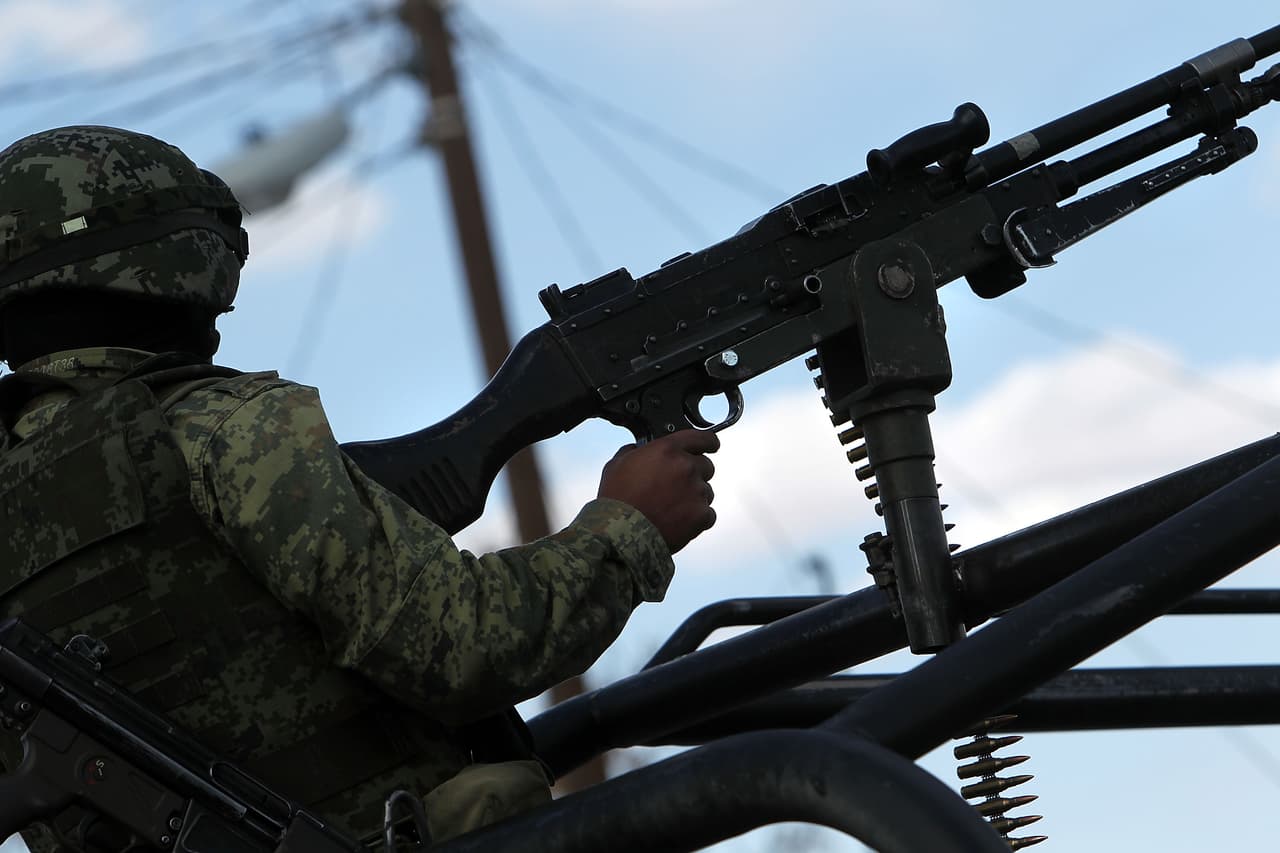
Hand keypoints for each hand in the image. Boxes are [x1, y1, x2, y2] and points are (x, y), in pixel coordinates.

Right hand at [597, 429, 719, 553]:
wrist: (621, 534)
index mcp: (668, 450)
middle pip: (706, 466)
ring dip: (694, 497)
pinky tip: (678, 521)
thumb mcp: (617, 464)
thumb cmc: (617, 501)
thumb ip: (635, 451)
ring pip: (707, 491)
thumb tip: (639, 449)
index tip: (711, 446)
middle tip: (676, 487)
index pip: (702, 438)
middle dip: (695, 474)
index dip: (708, 442)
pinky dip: (697, 518)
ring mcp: (696, 491)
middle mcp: (686, 467)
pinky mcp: (701, 515)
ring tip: (671, 508)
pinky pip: (708, 514)